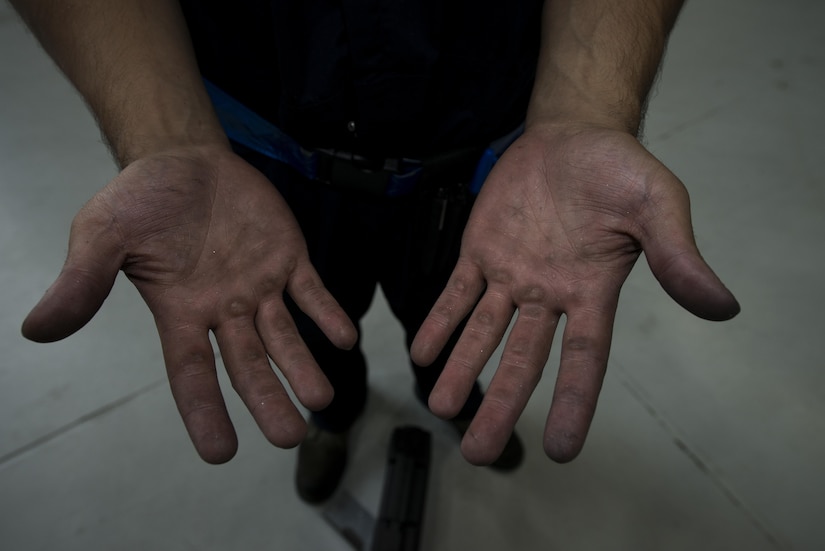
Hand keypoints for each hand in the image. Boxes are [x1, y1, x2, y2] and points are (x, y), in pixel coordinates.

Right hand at [22, 146, 356, 462]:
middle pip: (248, 365)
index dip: (205, 412)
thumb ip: (82, 282)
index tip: (221, 453)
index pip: (192, 373)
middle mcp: (224, 309)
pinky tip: (344, 337)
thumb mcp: (102, 234)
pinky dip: (327, 313)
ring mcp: (259, 285)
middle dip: (268, 399)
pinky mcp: (287, 258)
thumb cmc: (141, 200)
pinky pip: (311, 291)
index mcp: (181, 313)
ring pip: (284, 336)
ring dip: (303, 366)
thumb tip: (36, 330)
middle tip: (290, 437)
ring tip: (322, 398)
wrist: (183, 158)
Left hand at [411, 123, 738, 463]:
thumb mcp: (657, 204)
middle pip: (523, 360)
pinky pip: (457, 293)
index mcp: (592, 291)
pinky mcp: (481, 251)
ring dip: (462, 369)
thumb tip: (722, 306)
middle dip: (501, 404)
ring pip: (484, 333)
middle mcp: (549, 294)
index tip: (561, 450)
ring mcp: (512, 275)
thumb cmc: (618, 168)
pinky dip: (440, 321)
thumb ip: (678, 255)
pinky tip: (422, 351)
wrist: (573, 133)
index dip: (574, 404)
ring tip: (441, 408)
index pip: (585, 359)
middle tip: (478, 451)